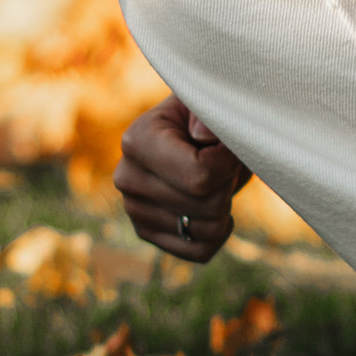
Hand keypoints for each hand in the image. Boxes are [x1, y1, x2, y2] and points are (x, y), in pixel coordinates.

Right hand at [117, 98, 248, 259]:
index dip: (229, 163)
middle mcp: (127, 178)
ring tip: (213, 180)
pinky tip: (213, 209)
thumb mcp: (212, 105)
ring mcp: (134, 210)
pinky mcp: (147, 233)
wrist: (197, 138)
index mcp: (137, 140)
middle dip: (227, 183)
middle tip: (221, 161)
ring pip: (207, 230)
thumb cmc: (207, 119)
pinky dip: (217, 234)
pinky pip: (199, 251)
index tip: (227, 144)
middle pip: (207, 205)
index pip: (200, 176)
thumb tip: (203, 136)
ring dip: (224, 206)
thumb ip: (210, 114)